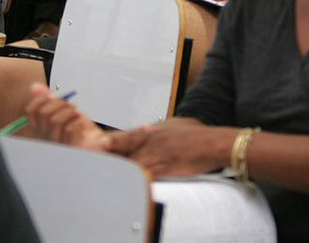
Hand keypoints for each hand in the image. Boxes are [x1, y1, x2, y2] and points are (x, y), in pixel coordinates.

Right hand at [25, 83, 108, 149]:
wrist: (93, 145)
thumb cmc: (76, 127)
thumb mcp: (62, 111)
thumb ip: (49, 99)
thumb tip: (34, 86)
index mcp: (39, 127)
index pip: (31, 110)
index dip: (40, 98)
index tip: (53, 95)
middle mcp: (44, 136)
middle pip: (46, 113)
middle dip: (60, 103)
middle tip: (71, 105)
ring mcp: (56, 142)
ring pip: (57, 120)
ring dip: (71, 112)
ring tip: (78, 114)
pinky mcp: (68, 146)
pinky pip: (70, 128)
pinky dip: (78, 122)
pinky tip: (81, 124)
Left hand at [105, 119, 229, 177]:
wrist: (214, 143)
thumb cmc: (197, 134)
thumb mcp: (174, 125)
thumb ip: (158, 128)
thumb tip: (148, 129)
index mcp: (150, 130)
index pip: (124, 136)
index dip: (110, 143)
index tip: (98, 146)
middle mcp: (149, 140)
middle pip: (122, 148)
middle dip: (108, 155)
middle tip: (94, 160)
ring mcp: (155, 153)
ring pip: (130, 162)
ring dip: (119, 169)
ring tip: (105, 174)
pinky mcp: (164, 167)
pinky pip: (145, 175)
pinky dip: (135, 180)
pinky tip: (127, 184)